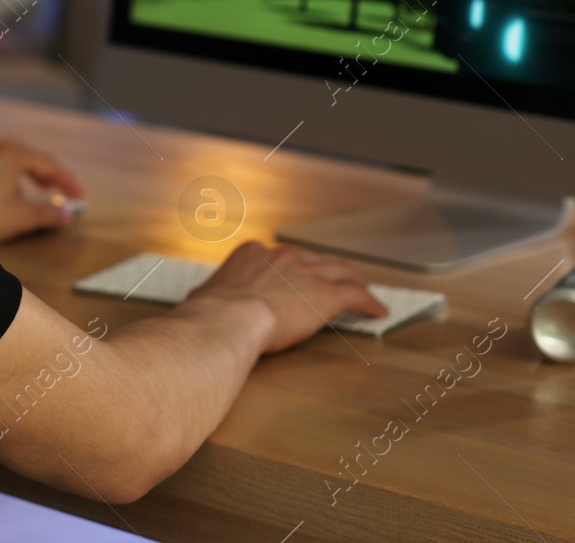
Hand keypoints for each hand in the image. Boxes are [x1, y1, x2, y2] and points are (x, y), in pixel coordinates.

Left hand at [0, 138, 83, 247]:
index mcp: (11, 156)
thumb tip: (66, 215)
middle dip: (44, 173)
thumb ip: (46, 215)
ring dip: (23, 173)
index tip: (77, 197)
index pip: (48, 163)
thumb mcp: (18, 218)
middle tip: (55, 190)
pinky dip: (3, 174)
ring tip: (27, 194)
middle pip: (27, 154)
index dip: (66, 181)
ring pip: (6, 157)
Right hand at [185, 241, 386, 354]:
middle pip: (314, 259)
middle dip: (327, 269)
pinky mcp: (326, 295)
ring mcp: (307, 273)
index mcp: (253, 255)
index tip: (296, 276)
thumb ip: (208, 298)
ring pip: (340, 271)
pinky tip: (377, 311)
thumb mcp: (204, 298)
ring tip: (362, 290)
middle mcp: (283, 257)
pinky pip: (355, 295)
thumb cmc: (211, 314)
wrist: (228, 319)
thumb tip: (197, 304)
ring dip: (353, 281)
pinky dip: (368, 303)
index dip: (293, 268)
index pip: (281, 258)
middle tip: (336, 278)